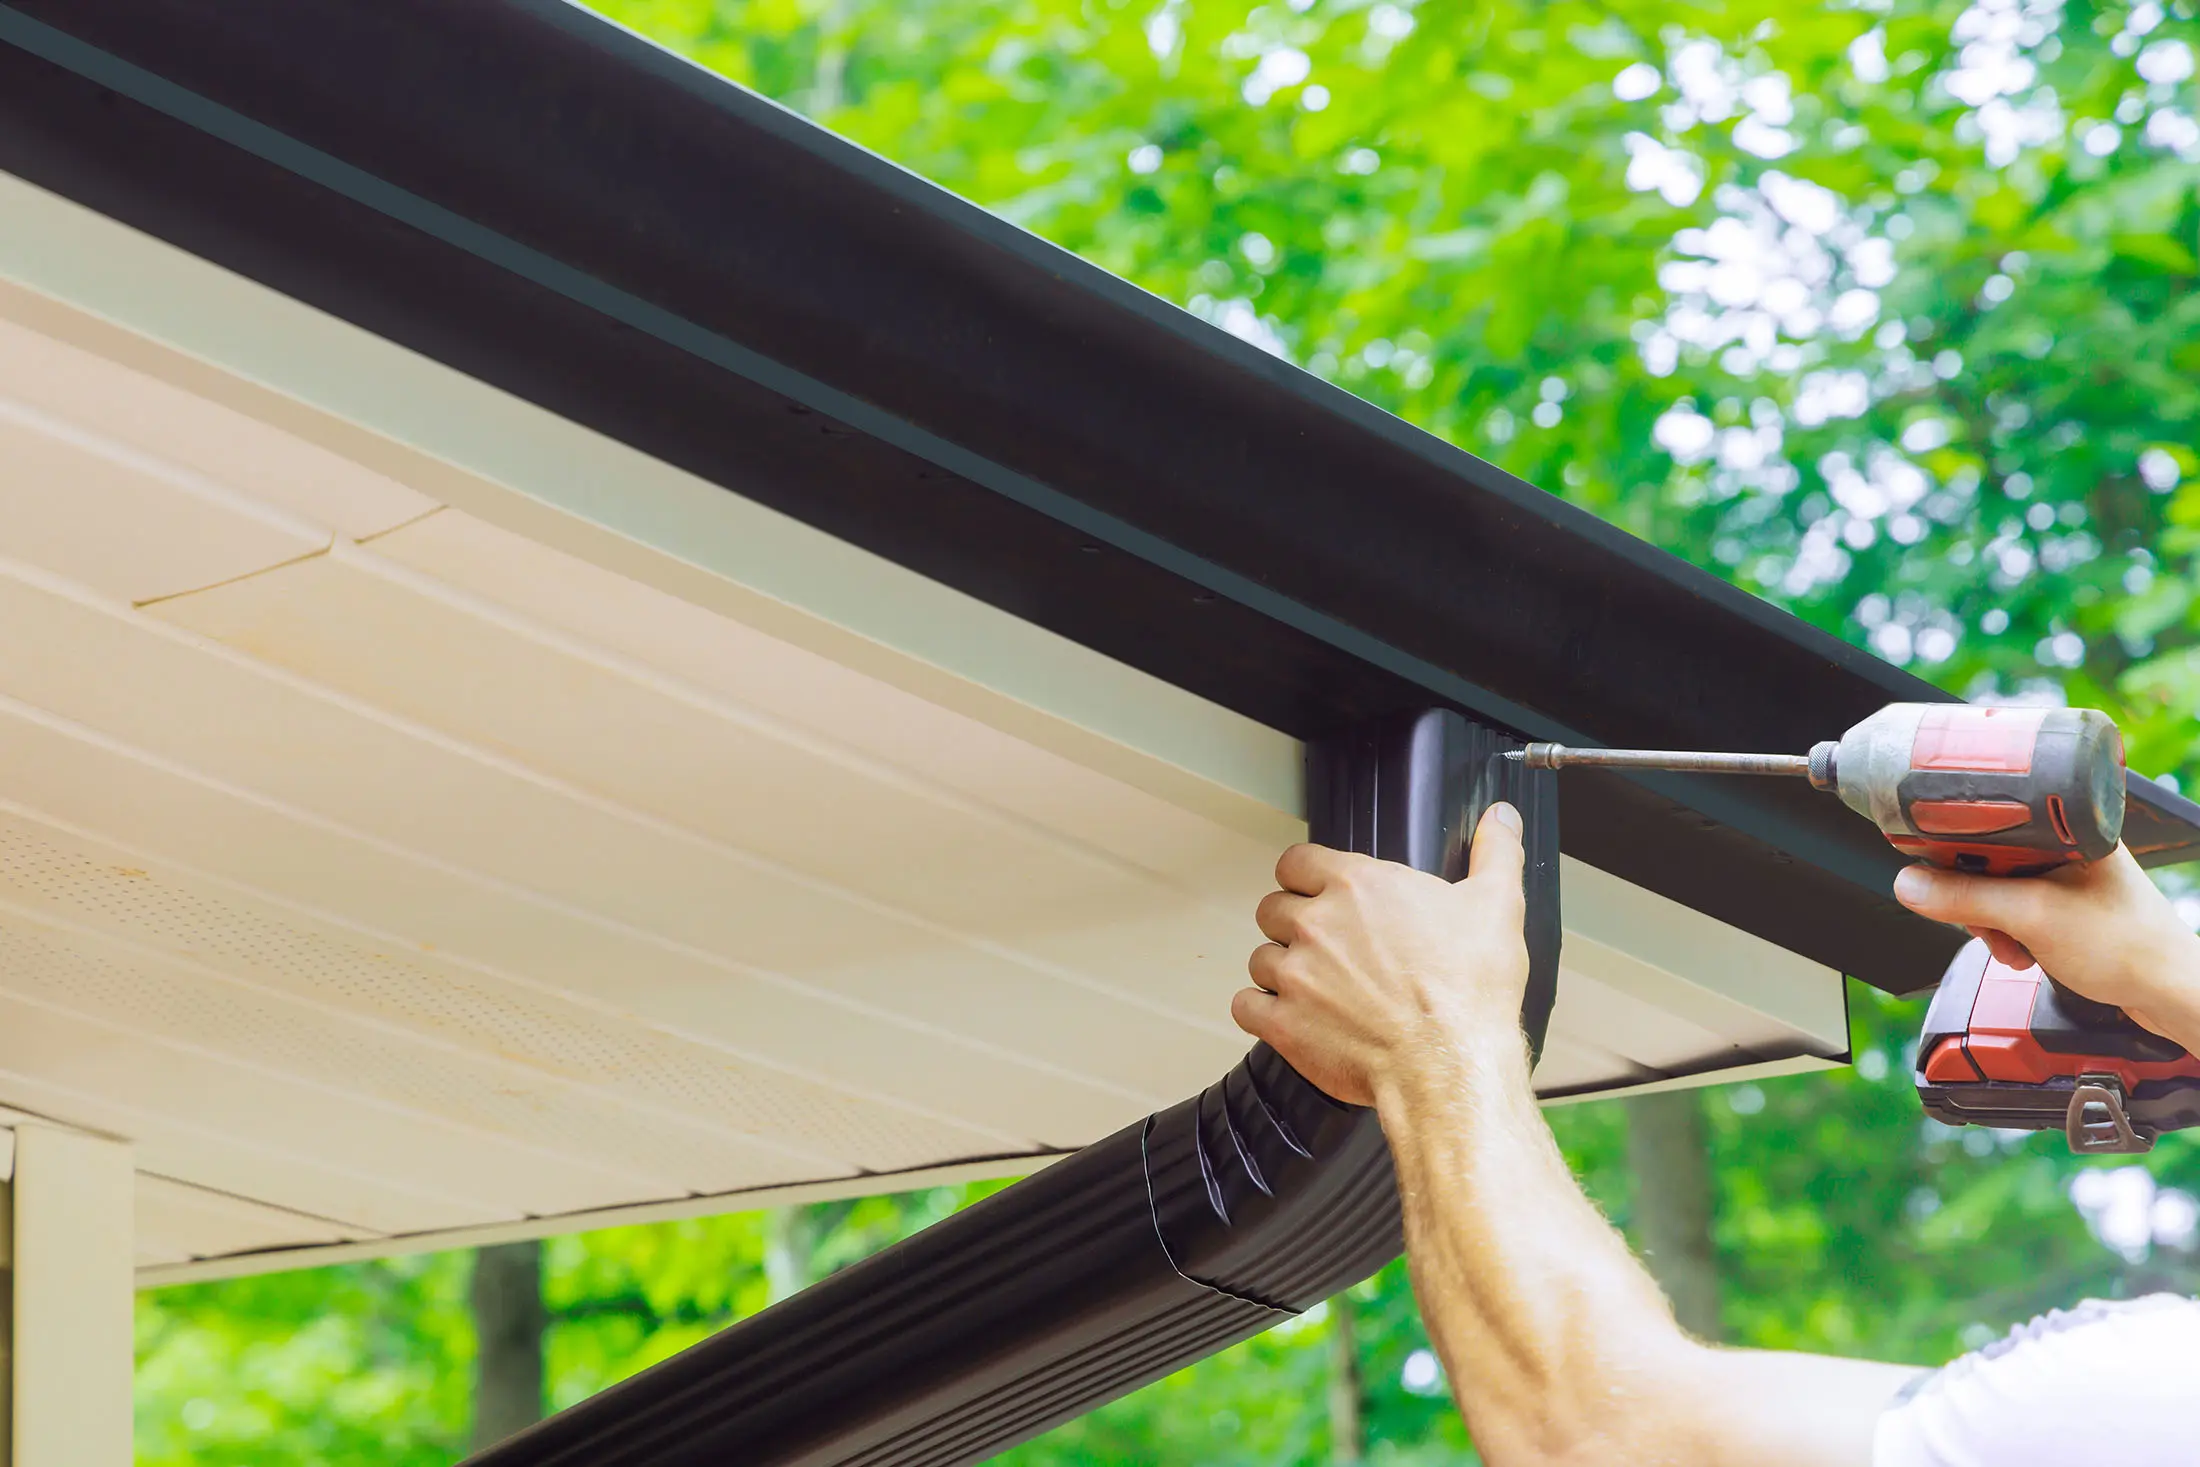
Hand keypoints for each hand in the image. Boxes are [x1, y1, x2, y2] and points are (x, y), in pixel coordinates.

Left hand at [1230, 803, 1531, 1106]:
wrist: (1451, 1065)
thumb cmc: (1470, 992)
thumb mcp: (1497, 907)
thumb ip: (1495, 853)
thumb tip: (1501, 819)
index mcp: (1357, 886)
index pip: (1296, 861)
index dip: (1305, 877)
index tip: (1317, 892)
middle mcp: (1316, 924)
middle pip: (1273, 909)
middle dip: (1293, 925)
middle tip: (1324, 947)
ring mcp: (1294, 975)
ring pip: (1260, 959)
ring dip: (1281, 971)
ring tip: (1315, 988)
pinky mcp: (1283, 1024)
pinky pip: (1245, 1007)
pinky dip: (1261, 1012)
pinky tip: (1289, 1017)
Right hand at [1893, 845, 2199, 1043]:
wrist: (2170, 994)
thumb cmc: (2128, 948)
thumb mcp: (2030, 918)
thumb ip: (1965, 898)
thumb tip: (1909, 883)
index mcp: (2069, 826)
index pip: (1990, 820)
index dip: (1958, 848)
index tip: (1941, 873)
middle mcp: (2071, 845)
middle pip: (1989, 859)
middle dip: (1978, 900)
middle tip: (1989, 926)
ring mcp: (2073, 877)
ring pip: (2002, 888)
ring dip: (1995, 923)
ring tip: (2014, 946)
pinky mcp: (2071, 905)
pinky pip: (2020, 909)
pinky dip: (2012, 933)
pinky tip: (2024, 951)